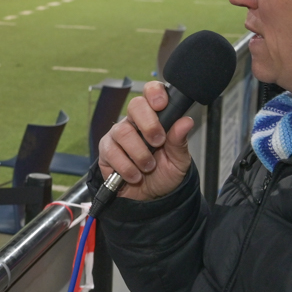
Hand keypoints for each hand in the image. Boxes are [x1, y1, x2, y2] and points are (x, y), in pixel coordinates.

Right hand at [97, 81, 193, 201]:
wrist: (150, 198)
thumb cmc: (164, 174)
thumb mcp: (178, 160)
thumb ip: (179, 141)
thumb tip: (186, 121)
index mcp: (154, 118)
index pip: (151, 92)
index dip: (154, 93)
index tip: (161, 104)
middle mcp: (134, 122)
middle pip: (135, 105)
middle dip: (149, 124)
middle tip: (158, 143)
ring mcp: (117, 135)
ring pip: (123, 132)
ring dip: (139, 153)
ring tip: (148, 167)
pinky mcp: (105, 151)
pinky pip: (112, 152)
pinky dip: (127, 167)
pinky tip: (135, 175)